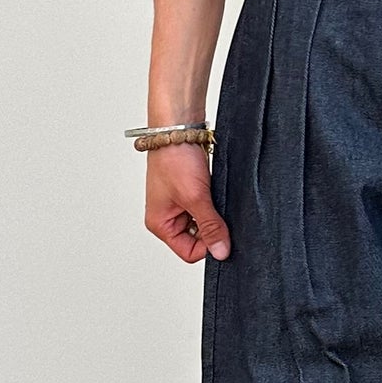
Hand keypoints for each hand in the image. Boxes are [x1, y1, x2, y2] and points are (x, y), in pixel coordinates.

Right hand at [144, 142, 230, 262]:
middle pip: (197, 240)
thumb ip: (210, 226)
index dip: (208, 245)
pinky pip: (207, 209)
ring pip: (204, 224)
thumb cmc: (175, 159)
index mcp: (160, 225)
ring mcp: (179, 206)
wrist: (178, 130)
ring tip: (213, 196)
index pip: (189, 252)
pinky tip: (215, 192)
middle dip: (211, 228)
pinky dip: (214, 203)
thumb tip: (221, 252)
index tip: (221, 231)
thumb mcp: (195, 198)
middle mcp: (168, 218)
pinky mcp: (190, 194)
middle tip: (217, 209)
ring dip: (213, 214)